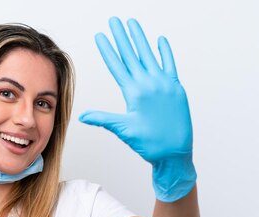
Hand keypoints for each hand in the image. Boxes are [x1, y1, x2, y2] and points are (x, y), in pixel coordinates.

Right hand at [80, 17, 196, 201]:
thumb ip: (103, 119)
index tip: (100, 35)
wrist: (175, 153)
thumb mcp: (123, 130)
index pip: (117, 65)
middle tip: (114, 21)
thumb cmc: (150, 144)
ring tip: (132, 23)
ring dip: (140, 38)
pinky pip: (169, 64)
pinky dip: (164, 52)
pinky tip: (160, 40)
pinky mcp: (176, 88)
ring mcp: (164, 83)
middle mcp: (150, 83)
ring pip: (149, 55)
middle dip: (121, 37)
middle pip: (132, 55)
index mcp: (135, 92)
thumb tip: (83, 116)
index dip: (107, 49)